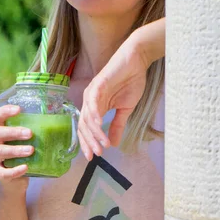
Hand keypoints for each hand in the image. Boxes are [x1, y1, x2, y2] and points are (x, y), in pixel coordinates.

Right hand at [0, 104, 33, 186]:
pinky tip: (26, 167)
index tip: (19, 109)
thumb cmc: (23, 156)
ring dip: (16, 150)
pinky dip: (15, 170)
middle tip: (30, 133)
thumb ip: (34, 133)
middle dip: (14, 132)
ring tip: (31, 150)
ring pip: (0, 151)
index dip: (5, 111)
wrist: (15, 181)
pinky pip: (4, 172)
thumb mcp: (26, 142)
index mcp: (1, 132)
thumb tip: (58, 122)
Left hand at [78, 35, 148, 160]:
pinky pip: (93, 102)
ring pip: (87, 116)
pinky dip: (94, 114)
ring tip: (102, 145)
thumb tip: (113, 144)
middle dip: (89, 141)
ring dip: (94, 132)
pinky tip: (99, 125)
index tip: (93, 157)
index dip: (88, 142)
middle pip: (83, 125)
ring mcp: (92, 92)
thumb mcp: (125, 109)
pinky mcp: (98, 84)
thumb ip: (117, 125)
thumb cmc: (131, 82)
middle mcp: (90, 100)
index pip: (86, 128)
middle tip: (97, 154)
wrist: (136, 62)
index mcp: (95, 106)